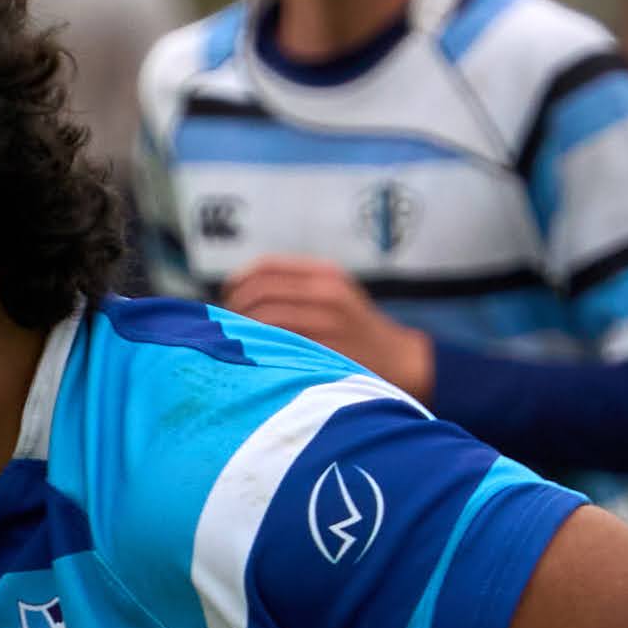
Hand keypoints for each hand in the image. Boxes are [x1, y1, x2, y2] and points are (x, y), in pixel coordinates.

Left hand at [221, 258, 435, 396]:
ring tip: (238, 344)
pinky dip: (260, 349)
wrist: (401, 360)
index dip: (237, 281)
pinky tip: (255, 357)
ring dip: (243, 331)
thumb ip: (296, 287)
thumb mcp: (335, 294)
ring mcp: (328, 322)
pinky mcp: (328, 350)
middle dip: (234, 309)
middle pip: (259, 293)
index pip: (266, 267)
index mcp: (326, 273)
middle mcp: (326, 292)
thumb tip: (239, 293)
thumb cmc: (357, 331)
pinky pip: (281, 345)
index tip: (226, 298)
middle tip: (227, 328)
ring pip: (266, 318)